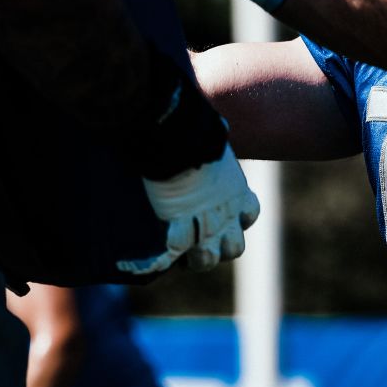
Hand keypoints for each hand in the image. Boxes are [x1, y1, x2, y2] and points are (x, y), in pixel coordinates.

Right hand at [116, 142, 260, 274]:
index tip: (225, 213)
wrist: (180, 143)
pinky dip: (154, 261)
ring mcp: (206, 227)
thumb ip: (217, 138)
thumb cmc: (197, 132)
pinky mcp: (180, 231)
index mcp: (237, 191)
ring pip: (206, 260)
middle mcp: (227, 214)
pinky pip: (169, 256)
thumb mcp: (215, 136)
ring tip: (177, 254)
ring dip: (194, 259)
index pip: (250, 214)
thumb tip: (217, 125)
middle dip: (221, 248)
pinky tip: (136, 261)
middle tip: (202, 240)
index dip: (240, 218)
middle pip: (234, 248)